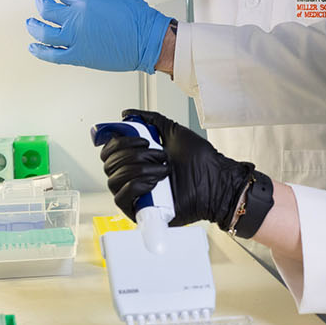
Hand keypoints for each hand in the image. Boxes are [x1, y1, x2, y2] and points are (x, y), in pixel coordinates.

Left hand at [27, 0, 173, 72]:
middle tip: (42, 0)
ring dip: (33, 26)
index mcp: (86, 1)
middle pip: (47, 9)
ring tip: (30, 23)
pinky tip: (34, 46)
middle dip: (42, 2)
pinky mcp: (78, 56)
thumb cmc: (137, 16)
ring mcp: (75, 39)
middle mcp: (76, 19)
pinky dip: (40, 51)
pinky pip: (52, 55)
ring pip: (43, 32)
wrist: (148, 41)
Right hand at [98, 109, 262, 231]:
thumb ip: (151, 120)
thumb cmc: (201, 161)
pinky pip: (121, 199)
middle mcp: (133, 176)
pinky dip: (135, 186)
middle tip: (160, 154)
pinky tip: (154, 182)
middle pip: (109, 164)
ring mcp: (136, 194)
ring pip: (114, 180)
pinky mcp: (140, 211)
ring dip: (140, 169)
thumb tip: (128, 113)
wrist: (216, 181)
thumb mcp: (173, 132)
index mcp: (137, 159)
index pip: (109, 152)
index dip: (117, 143)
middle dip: (134, 155)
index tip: (140, 139)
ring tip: (164, 169)